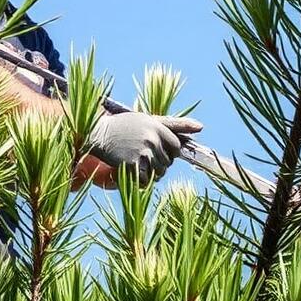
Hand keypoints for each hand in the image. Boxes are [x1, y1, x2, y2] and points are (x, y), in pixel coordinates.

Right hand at [86, 112, 203, 180]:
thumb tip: (201, 127)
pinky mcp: (132, 164)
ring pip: (158, 172)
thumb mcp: (149, 119)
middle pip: (167, 162)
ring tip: (138, 164)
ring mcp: (143, 152)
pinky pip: (146, 180)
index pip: (176, 147)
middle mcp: (152, 138)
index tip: (158, 151)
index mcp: (157, 126)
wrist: (98, 133)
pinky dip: (141, 181)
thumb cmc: (125, 126)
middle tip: (144, 158)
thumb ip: (176, 124)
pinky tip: (132, 172)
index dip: (169, 153)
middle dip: (159, 164)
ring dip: (150, 174)